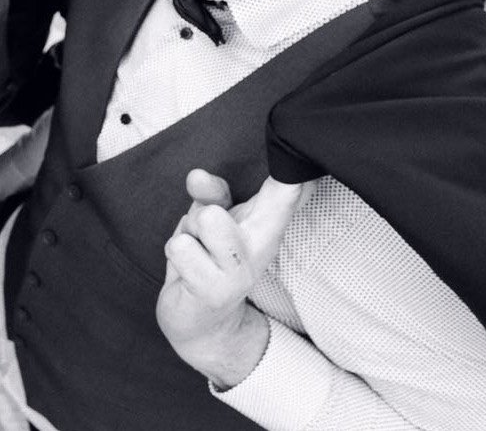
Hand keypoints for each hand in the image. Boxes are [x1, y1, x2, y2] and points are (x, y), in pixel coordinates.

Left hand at [155, 171, 314, 387]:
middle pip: (252, 200)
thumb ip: (210, 193)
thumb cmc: (207, 258)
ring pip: (206, 217)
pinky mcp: (214, 290)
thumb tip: (198, 176)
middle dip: (217, 201)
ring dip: (188, 230)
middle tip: (209, 229)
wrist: (202, 323)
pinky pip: (181, 247)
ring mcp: (240, 271)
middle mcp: (261, 246)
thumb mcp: (211, 217)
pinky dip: (177, 251)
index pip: (293, 189)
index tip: (309, 163)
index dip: (300, 172)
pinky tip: (187, 270)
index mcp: (267, 224)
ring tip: (195, 250)